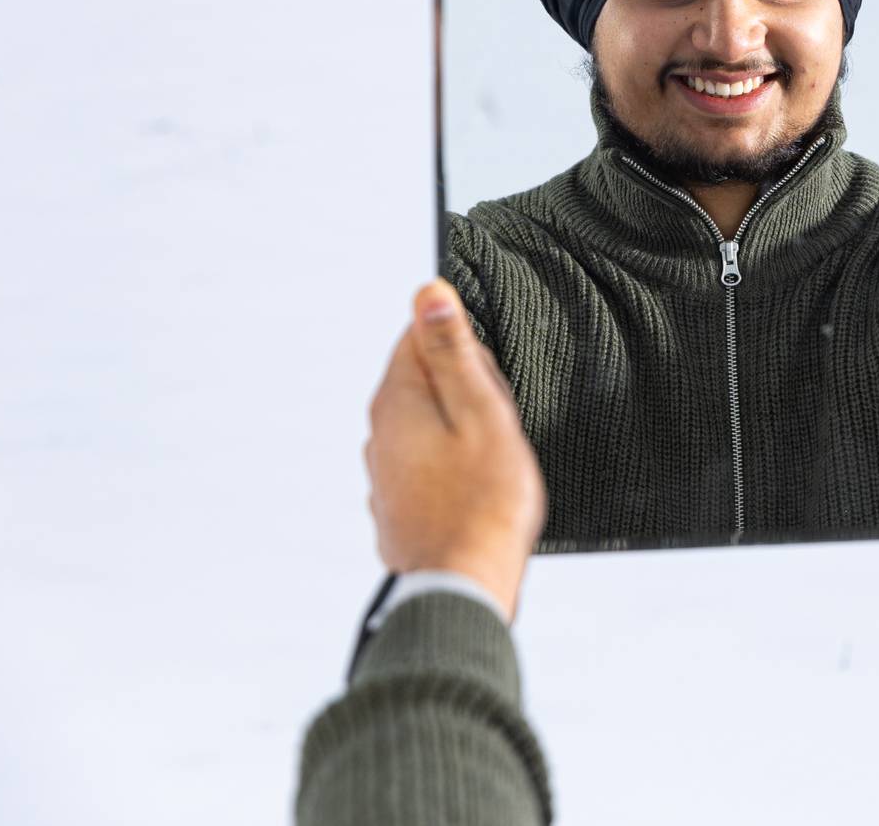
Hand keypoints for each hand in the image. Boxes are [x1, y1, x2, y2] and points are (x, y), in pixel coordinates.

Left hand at [364, 280, 545, 621]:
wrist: (462, 585)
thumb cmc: (484, 504)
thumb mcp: (482, 413)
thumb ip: (453, 353)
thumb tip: (428, 293)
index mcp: (398, 400)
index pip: (420, 334)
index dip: (468, 348)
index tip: (491, 383)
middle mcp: (380, 432)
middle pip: (428, 379)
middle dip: (468, 390)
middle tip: (498, 425)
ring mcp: (385, 471)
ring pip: (431, 424)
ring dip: (463, 432)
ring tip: (492, 464)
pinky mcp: (397, 503)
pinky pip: (430, 463)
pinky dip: (454, 468)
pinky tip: (477, 491)